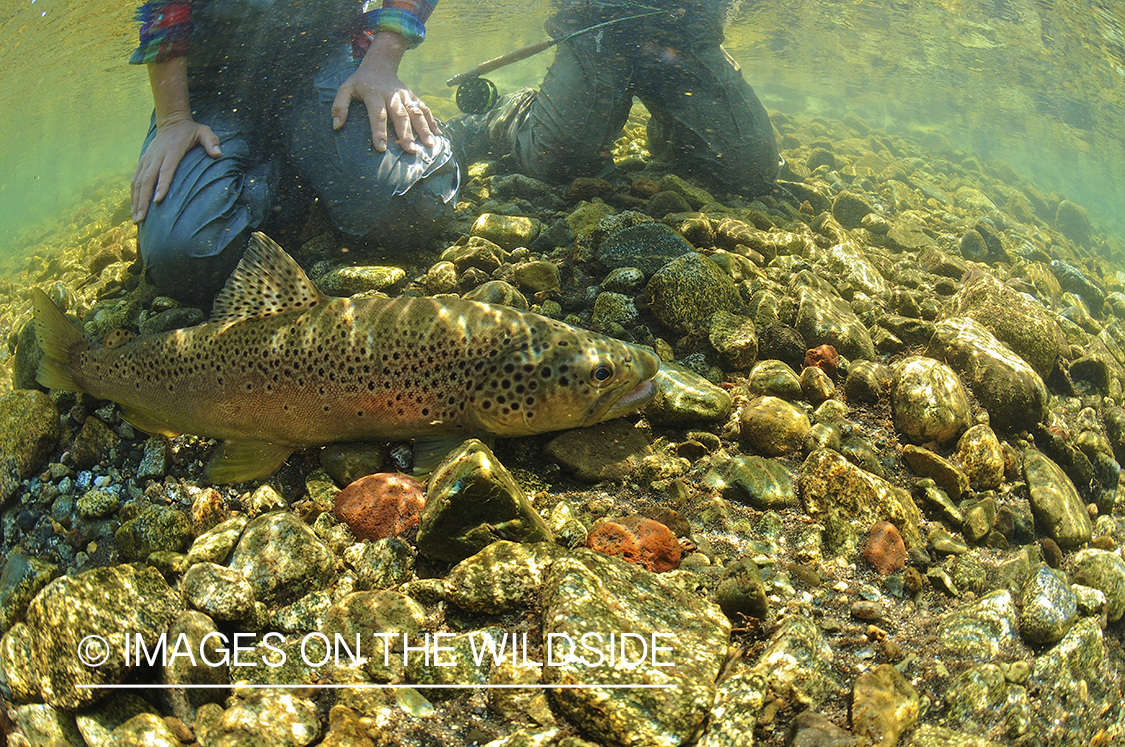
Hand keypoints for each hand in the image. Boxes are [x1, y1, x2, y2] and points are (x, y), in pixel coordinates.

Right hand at [131, 114, 220, 222]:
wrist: (171, 121)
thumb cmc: (191, 131)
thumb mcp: (204, 132)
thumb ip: (211, 142)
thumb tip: (218, 154)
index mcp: (171, 151)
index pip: (165, 170)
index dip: (162, 185)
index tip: (158, 201)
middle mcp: (156, 156)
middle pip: (147, 180)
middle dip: (143, 200)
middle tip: (142, 219)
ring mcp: (147, 159)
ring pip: (138, 182)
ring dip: (136, 201)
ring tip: (136, 219)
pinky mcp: (143, 162)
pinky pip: (135, 179)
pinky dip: (133, 194)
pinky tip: (134, 208)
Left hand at [330, 32, 440, 153]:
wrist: (379, 64)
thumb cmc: (360, 81)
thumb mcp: (345, 88)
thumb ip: (339, 106)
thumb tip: (337, 126)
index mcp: (374, 94)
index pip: (377, 114)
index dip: (379, 131)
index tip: (381, 148)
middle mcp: (392, 95)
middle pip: (400, 116)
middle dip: (406, 134)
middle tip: (411, 150)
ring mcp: (405, 96)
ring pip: (416, 113)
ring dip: (424, 129)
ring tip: (430, 145)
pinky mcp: (413, 97)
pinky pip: (425, 109)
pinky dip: (433, 122)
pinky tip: (438, 135)